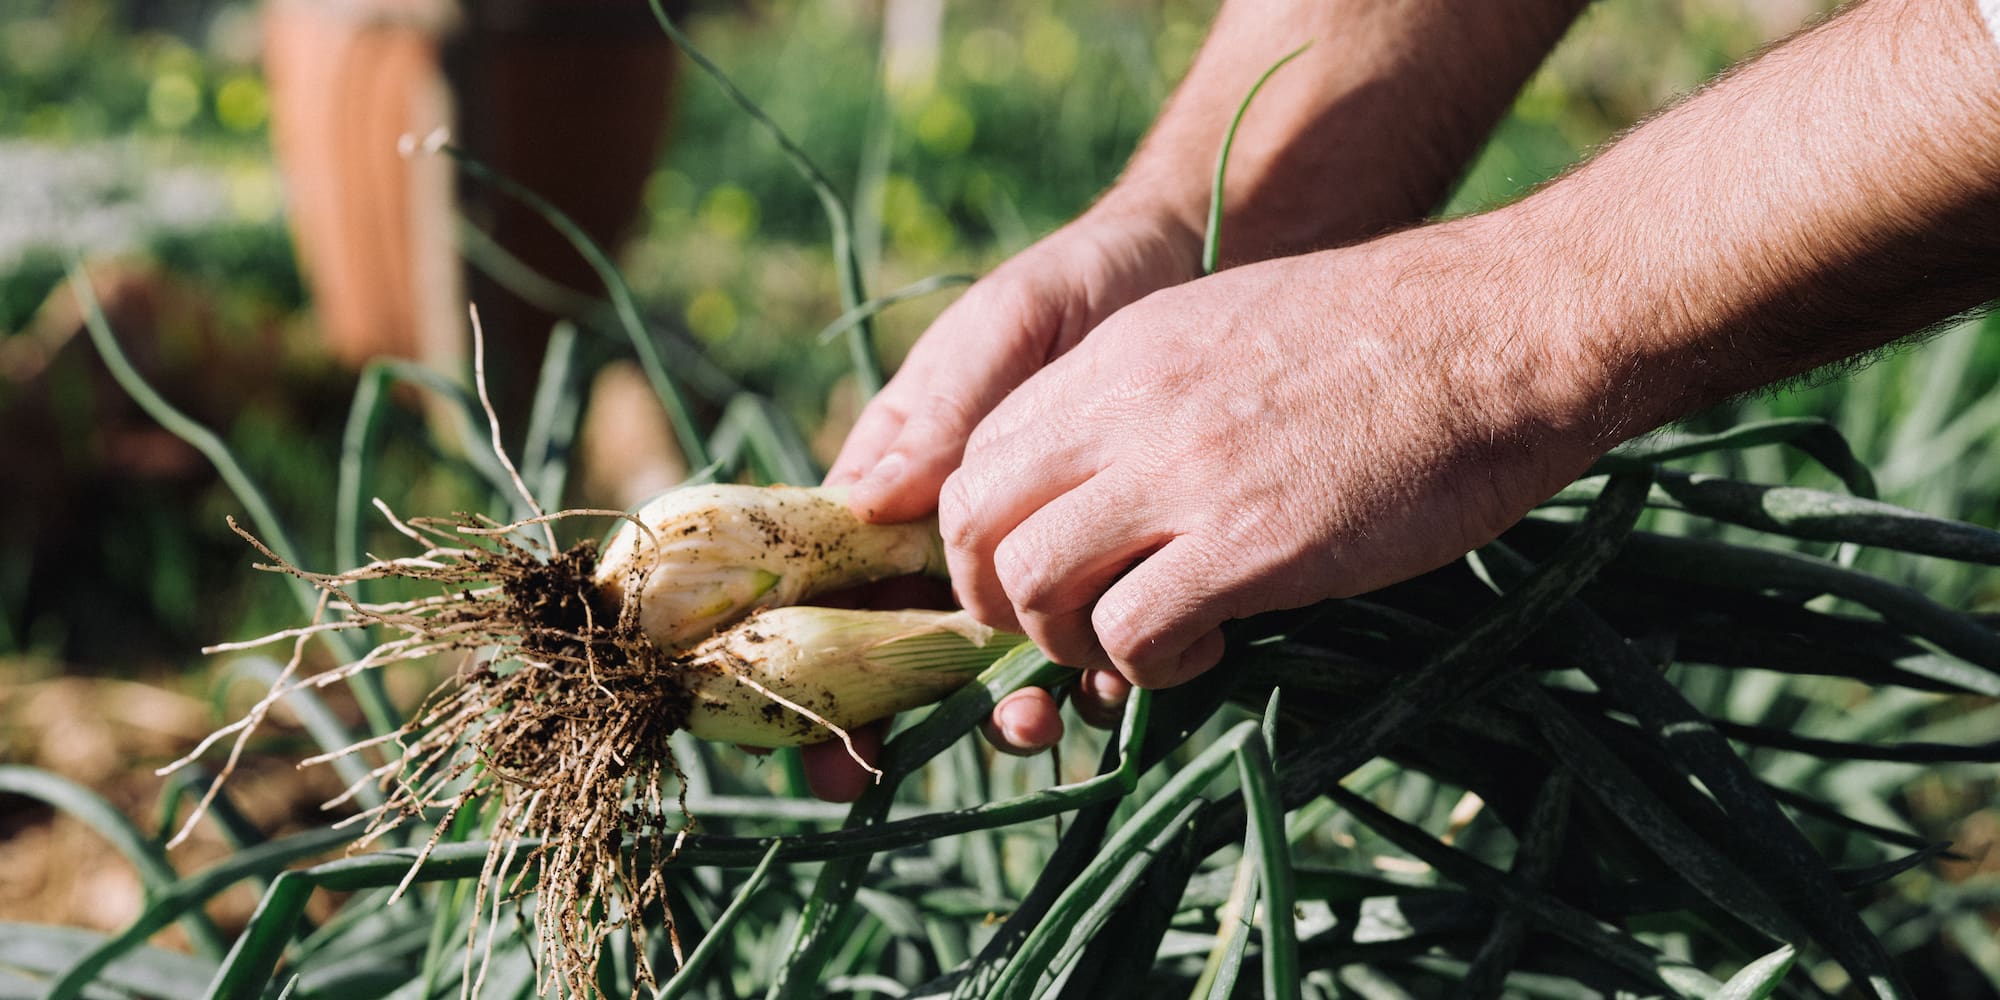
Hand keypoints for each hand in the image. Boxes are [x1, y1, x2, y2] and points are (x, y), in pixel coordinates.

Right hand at [804, 202, 1197, 798]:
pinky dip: (1095, 672)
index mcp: (901, 476)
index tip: (819, 743)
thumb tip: (869, 500)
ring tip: (1031, 721)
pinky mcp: (1111, 565)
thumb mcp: (1008, 327)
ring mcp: (1033, 555)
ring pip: (994, 662)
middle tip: (891, 765)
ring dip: (1001, 708)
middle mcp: (953, 530)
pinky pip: (1091, 639)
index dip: (814, 668)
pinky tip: (1116, 683)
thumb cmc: (1076, 285)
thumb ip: (946, 408)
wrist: (1195, 272)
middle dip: (896, 716)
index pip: (833, 579)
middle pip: (900, 645)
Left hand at [939, 218, 1610, 686]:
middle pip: (975, 522)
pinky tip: (1212, 648)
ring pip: (1030, 583)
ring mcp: (1181, 474)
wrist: (1504, 331)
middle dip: (999, 598)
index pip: (977, 453)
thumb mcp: (1229, 329)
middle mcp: (1125, 407)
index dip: (990, 532)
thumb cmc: (1389, 341)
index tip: (1045, 571)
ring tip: (1138, 641)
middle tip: (1069, 625)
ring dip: (1068, 640)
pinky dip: (1151, 666)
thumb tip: (1106, 483)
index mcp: (1118, 354)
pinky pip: (1129, 635)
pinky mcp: (1248, 544)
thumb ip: (1148, 398)